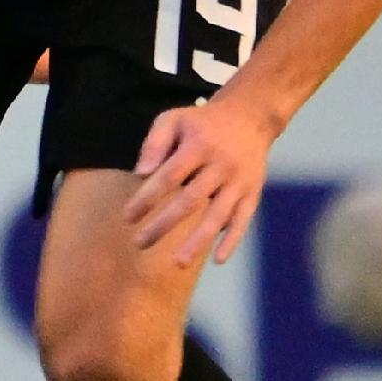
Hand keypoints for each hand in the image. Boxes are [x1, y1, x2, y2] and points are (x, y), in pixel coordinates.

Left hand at [121, 94, 280, 265]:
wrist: (250, 117)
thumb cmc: (203, 122)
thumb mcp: (175, 119)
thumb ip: (155, 143)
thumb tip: (141, 174)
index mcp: (199, 145)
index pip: (169, 176)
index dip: (147, 198)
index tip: (128, 217)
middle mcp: (221, 165)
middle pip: (190, 200)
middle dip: (164, 224)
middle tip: (140, 243)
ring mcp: (239, 181)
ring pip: (218, 215)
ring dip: (198, 241)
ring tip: (177, 263)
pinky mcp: (253, 192)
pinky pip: (243, 220)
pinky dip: (232, 240)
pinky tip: (217, 260)